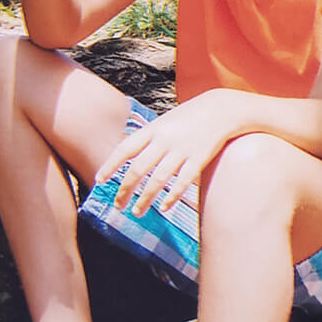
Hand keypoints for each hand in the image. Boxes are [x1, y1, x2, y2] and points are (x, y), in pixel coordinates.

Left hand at [95, 90, 243, 216]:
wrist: (221, 109)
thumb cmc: (190, 117)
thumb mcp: (164, 121)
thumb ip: (148, 138)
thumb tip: (128, 156)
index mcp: (153, 129)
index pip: (125, 149)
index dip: (110, 165)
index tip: (99, 180)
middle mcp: (164, 140)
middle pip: (138, 169)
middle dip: (125, 189)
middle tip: (117, 205)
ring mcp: (181, 150)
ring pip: (158, 180)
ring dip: (145, 199)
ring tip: (137, 212)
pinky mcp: (199, 159)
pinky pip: (182, 182)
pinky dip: (172, 197)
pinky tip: (164, 208)